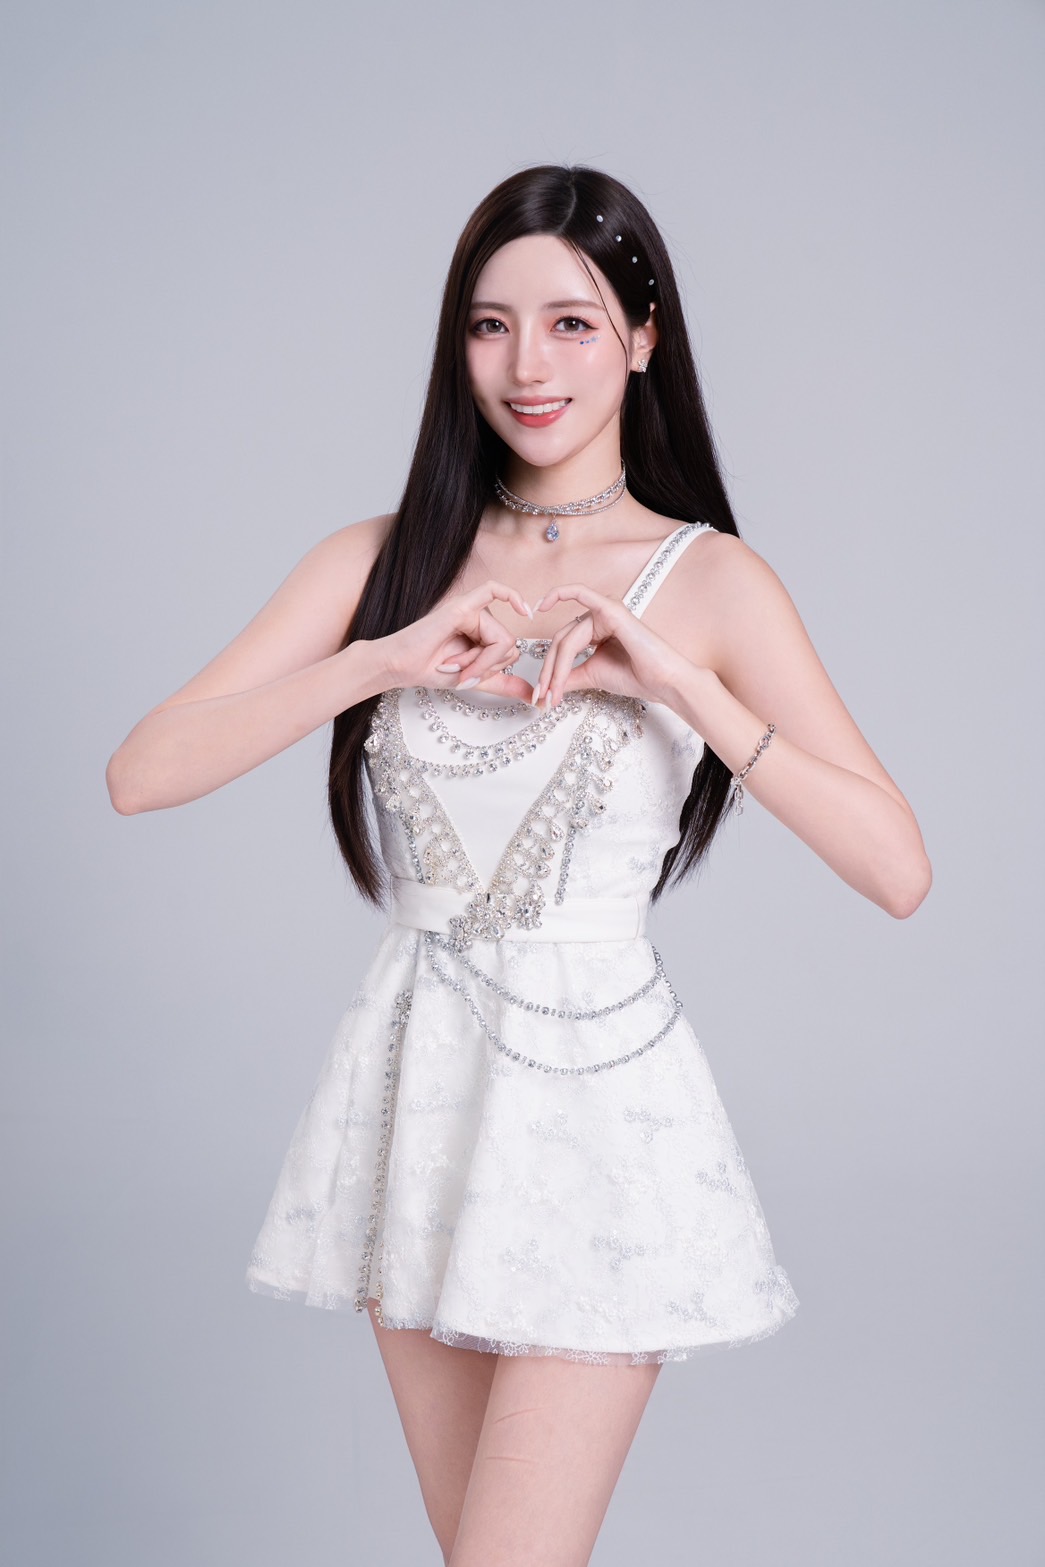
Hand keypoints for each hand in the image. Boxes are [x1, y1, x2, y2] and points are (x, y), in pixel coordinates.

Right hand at [378, 579, 535, 698]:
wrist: (399, 668)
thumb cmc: (429, 669)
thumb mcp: (476, 680)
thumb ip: (505, 684)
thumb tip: (533, 695)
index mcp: (483, 632)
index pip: (509, 650)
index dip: (493, 669)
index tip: (469, 678)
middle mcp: (479, 618)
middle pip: (508, 644)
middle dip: (485, 666)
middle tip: (457, 670)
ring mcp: (470, 610)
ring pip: (501, 638)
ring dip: (478, 661)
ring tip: (451, 662)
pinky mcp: (460, 606)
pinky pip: (494, 591)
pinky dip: (513, 597)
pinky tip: (525, 609)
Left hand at [531, 582, 694, 708]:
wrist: (663, 682)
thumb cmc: (637, 676)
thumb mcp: (592, 676)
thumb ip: (568, 676)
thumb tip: (545, 688)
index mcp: (595, 630)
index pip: (562, 647)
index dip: (550, 671)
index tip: (543, 697)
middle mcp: (599, 617)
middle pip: (560, 642)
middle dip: (549, 671)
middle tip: (544, 696)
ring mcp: (605, 611)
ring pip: (566, 638)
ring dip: (556, 666)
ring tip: (554, 690)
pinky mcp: (611, 609)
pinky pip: (580, 594)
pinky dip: (560, 594)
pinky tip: (542, 605)